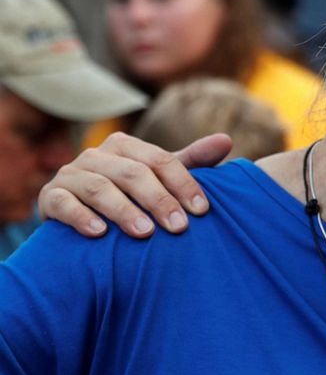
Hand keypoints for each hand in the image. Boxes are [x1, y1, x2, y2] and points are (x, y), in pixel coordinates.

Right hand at [38, 132, 231, 237]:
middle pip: (133, 173)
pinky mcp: (50, 197)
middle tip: (179, 227)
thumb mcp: (160, 178)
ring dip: (123, 211)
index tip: (202, 211)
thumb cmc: (131, 196)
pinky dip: (81, 217)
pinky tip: (100, 234)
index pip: (160, 160)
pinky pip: (63, 204)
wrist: (79, 216)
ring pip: (99, 188)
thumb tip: (226, 140)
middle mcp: (95, 155)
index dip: (183, 184)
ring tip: (145, 233)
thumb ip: (192, 161)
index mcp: (125, 146)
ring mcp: (70, 175)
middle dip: (159, 200)